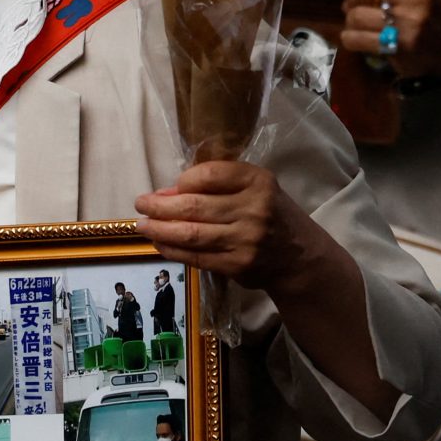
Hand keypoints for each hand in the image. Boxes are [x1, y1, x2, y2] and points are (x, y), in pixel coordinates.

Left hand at [136, 160, 317, 289]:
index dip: (182, 181)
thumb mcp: (255, 188)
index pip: (209, 174)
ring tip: (142, 225)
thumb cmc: (270, 214)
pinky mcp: (237, 265)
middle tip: (140, 204)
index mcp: (257, 181)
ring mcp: (246, 240)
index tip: (168, 187)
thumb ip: (218, 185)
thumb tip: (167, 192)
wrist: (299, 256)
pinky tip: (159, 243)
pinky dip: (173, 250)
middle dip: (160, 206)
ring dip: (160, 229)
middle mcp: (253, 209)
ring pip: (192, 233)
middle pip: (195, 206)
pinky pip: (197, 257)